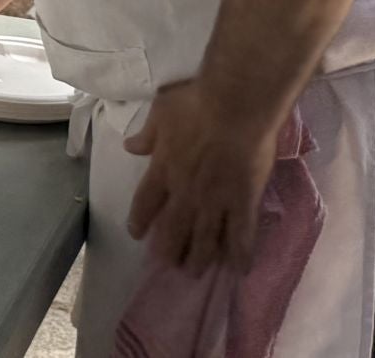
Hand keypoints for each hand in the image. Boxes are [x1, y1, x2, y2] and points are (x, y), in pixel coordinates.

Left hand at [125, 79, 280, 274]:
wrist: (235, 106)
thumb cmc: (196, 104)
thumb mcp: (161, 112)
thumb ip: (147, 134)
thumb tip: (130, 147)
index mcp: (163, 170)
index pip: (145, 202)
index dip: (140, 220)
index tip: (136, 233)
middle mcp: (185, 192)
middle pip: (173, 229)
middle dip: (168, 249)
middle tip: (167, 263)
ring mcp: (216, 200)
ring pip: (204, 239)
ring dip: (198, 258)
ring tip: (193, 272)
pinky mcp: (244, 201)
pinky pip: (242, 234)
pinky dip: (240, 254)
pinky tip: (240, 270)